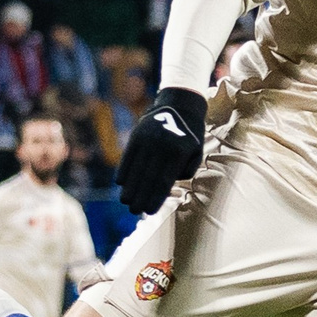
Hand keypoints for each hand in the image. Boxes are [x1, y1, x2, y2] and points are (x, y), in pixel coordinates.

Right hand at [117, 86, 208, 215]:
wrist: (181, 105)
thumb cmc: (190, 136)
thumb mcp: (196, 151)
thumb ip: (186, 170)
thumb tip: (168, 185)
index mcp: (179, 152)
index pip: (164, 181)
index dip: (155, 197)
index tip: (148, 211)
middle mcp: (162, 145)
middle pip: (148, 177)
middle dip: (140, 196)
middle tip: (134, 211)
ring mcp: (148, 139)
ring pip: (136, 167)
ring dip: (130, 186)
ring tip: (126, 201)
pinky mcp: (137, 134)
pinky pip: (128, 155)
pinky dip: (123, 169)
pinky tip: (120, 183)